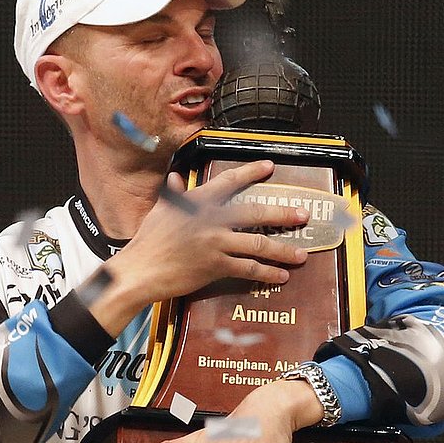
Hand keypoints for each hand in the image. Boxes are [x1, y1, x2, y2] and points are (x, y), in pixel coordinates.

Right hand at [92, 160, 308, 335]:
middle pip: (255, 214)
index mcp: (197, 202)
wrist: (140, 270)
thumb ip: (174, 193)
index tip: (270, 167)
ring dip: (283, 249)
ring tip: (302, 254)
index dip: (252, 172)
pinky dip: (267, 273)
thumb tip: (176, 179)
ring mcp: (215, 243)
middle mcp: (211, 219)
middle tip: (303, 216)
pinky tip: (281, 275)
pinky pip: (248, 269)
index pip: (229, 181)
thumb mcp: (160, 210)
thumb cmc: (148, 241)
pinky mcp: (215, 266)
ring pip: (258, 244)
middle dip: (283, 214)